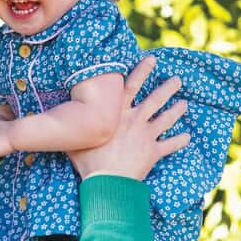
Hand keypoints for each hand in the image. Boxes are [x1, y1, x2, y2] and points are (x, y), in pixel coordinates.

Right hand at [67, 56, 189, 180]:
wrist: (106, 181)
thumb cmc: (88, 160)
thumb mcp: (76, 138)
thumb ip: (72, 124)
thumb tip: (53, 114)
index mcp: (118, 113)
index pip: (131, 86)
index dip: (142, 71)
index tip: (152, 60)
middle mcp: (134, 120)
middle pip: (155, 100)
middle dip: (167, 88)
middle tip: (177, 80)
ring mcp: (146, 136)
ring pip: (166, 119)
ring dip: (177, 110)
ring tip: (185, 104)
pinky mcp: (153, 152)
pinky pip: (170, 145)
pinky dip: (180, 141)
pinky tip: (187, 137)